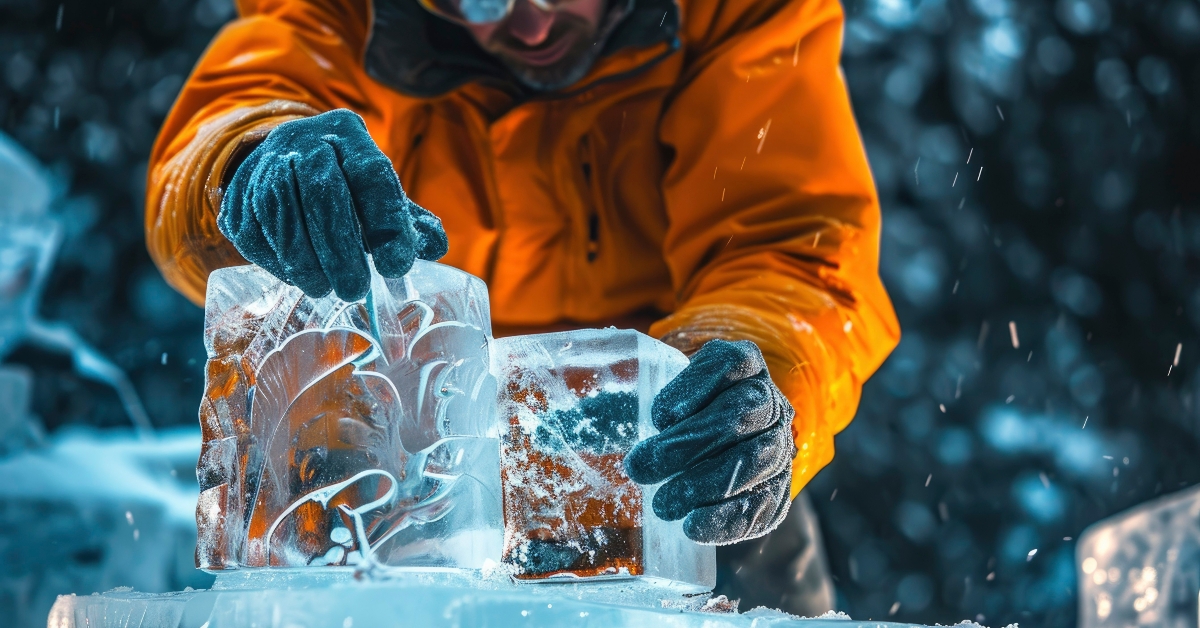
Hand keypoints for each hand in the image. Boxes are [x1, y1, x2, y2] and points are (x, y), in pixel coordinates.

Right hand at [218, 109, 447, 301]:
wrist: (284, 164)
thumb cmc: (346, 188)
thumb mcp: (381, 195)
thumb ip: (410, 221)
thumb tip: (436, 246)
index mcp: (348, 134)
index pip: (371, 173)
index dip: (386, 222)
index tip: (397, 267)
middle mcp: (303, 139)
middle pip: (320, 189)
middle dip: (339, 247)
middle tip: (355, 289)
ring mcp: (263, 163)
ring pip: (278, 208)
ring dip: (303, 258)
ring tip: (325, 290)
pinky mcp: (236, 194)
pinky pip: (251, 228)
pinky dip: (275, 259)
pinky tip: (297, 277)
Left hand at [625, 339, 795, 544]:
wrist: (724, 448)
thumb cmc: (679, 415)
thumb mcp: (654, 396)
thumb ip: (621, 400)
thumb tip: (568, 414)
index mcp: (741, 364)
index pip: (729, 362)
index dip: (695, 386)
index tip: (658, 415)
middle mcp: (767, 400)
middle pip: (739, 414)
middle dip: (686, 443)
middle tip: (639, 468)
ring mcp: (779, 444)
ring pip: (755, 460)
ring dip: (705, 485)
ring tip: (662, 505)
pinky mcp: (779, 488)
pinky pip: (764, 503)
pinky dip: (728, 519)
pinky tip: (693, 526)